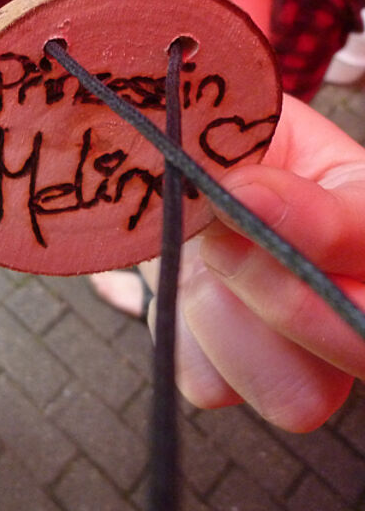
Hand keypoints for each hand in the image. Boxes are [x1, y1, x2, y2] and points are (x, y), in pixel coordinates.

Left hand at [153, 95, 364, 430]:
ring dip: (223, 320)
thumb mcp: (234, 121)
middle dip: (278, 295)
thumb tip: (246, 196)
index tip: (242, 188)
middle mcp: (358, 297)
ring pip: (297, 395)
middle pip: (361, 348)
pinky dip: (182, 335)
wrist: (171, 171)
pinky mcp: (236, 375)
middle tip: (217, 237)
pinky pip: (213, 387)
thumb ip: (248, 149)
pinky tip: (181, 289)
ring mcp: (307, 352)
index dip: (317, 228)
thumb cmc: (215, 143)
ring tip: (197, 264)